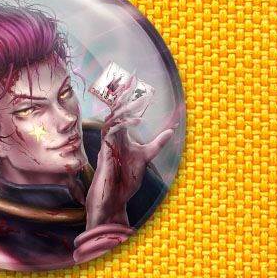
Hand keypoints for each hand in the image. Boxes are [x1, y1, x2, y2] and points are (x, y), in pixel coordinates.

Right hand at [84, 76, 173, 229]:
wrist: (113, 200)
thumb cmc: (124, 180)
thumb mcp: (145, 158)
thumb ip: (156, 143)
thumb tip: (171, 130)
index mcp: (120, 134)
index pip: (123, 109)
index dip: (128, 94)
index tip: (135, 78)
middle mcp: (112, 135)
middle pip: (116, 108)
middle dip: (124, 92)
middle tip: (133, 77)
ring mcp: (107, 142)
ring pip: (113, 117)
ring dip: (125, 106)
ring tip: (137, 97)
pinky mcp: (106, 151)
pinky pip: (112, 132)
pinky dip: (123, 124)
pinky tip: (135, 121)